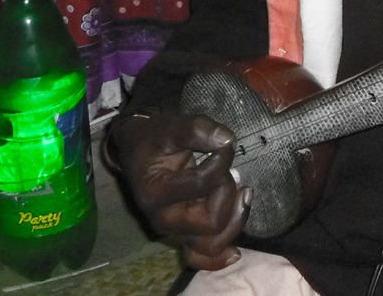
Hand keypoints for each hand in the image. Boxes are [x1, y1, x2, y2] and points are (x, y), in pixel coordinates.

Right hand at [109, 111, 248, 270]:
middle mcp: (162, 218)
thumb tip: (226, 140)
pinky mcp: (184, 232)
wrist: (138, 149)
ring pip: (211, 244)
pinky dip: (219, 258)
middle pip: (211, 222)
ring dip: (234, 218)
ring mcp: (174, 229)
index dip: (221, 161)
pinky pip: (202, 256)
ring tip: (243, 192)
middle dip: (227, 191)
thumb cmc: (154, 139)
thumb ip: (198, 129)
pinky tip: (236, 253)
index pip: (202, 184)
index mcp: (154, 192)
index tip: (223, 143)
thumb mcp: (171, 126)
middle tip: (229, 170)